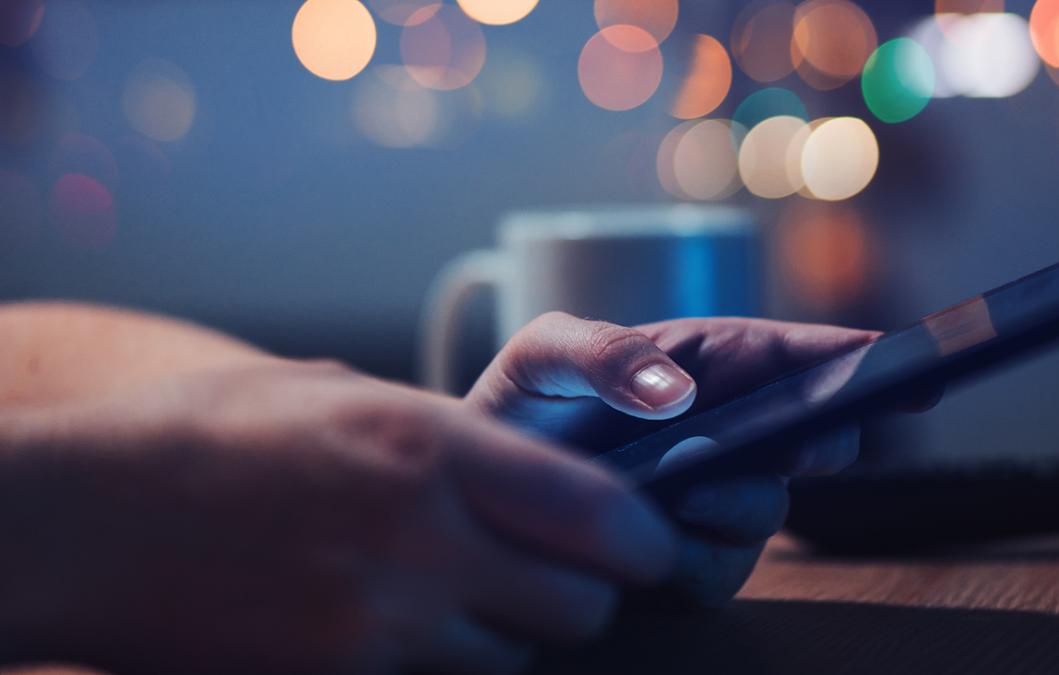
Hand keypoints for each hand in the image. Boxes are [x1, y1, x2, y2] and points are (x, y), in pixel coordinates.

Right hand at [0, 360, 676, 673]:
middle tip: (554, 572)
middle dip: (582, 593)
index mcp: (428, 442)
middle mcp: (421, 536)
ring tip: (456, 594)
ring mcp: (380, 623)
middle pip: (581, 605)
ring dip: (512, 635)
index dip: (643, 538)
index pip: (598, 512)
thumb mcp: (334, 394)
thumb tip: (517, 461)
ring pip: (519, 659)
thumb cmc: (200, 434)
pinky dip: (447, 665)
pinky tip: (400, 626)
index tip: (649, 545)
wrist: (76, 518)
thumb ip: (439, 432)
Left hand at [467, 312, 935, 603]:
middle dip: (821, 433)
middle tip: (811, 437)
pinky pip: (719, 570)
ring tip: (680, 488)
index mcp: (700, 367)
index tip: (896, 356)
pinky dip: (690, 556)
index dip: (847, 354)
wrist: (470, 492)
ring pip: (767, 509)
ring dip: (734, 500)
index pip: (786, 355)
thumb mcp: (543, 354)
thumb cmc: (518, 409)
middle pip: (807, 433)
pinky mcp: (690, 563)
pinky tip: (653, 540)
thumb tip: (677, 389)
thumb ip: (602, 351)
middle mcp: (722, 432)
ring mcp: (713, 501)